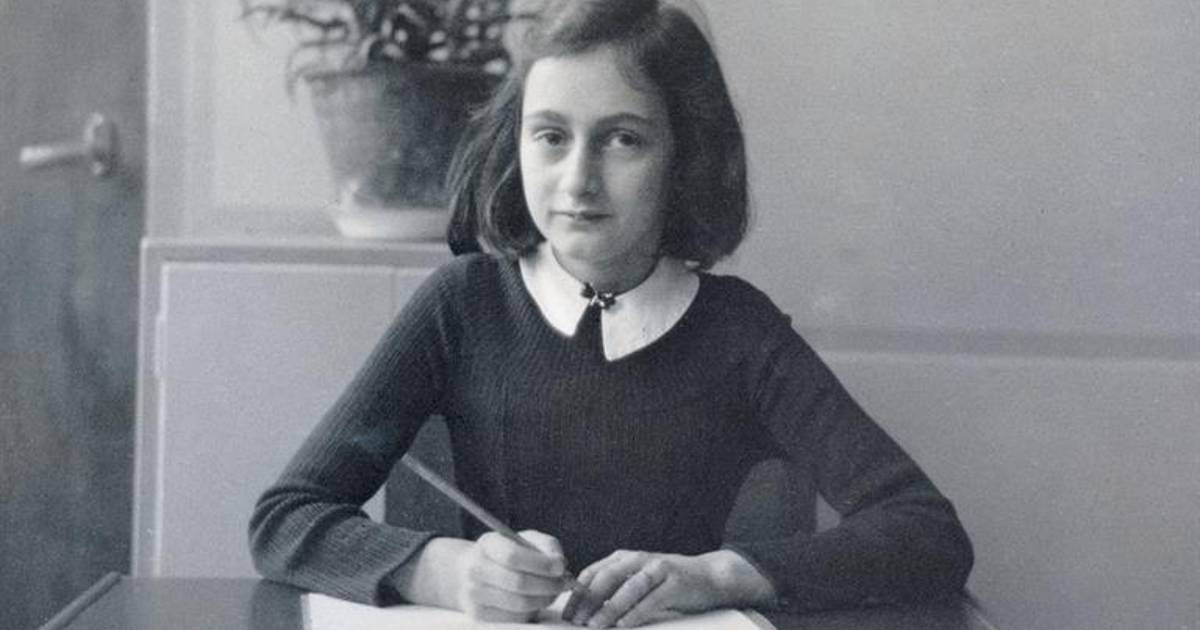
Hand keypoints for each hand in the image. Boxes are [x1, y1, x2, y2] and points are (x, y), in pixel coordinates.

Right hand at [454, 530, 569, 622]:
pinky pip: (515, 617)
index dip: (540, 564)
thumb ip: (547, 546)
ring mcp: (474, 593)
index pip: (513, 556)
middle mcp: (476, 569)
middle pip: (518, 583)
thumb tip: (560, 565)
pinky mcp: (480, 614)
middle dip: (549, 585)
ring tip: (554, 591)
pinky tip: (538, 600)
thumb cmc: (511, 553)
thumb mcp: (528, 540)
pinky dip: (533, 610)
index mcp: (488, 544)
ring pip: (519, 604)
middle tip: (565, 583)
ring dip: (544, 599)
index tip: (561, 567)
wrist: (479, 571)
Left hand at [562, 549, 769, 627]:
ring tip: (595, 625)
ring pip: (629, 587)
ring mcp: (658, 569)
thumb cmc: (667, 583)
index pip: (593, 572)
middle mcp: (639, 559)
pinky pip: (651, 599)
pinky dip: (635, 612)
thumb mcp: (637, 580)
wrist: (709, 577)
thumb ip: (615, 588)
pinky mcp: (675, 582)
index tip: (566, 613)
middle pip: (607, 577)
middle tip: (576, 621)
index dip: (577, 593)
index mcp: (625, 558)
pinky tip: (624, 624)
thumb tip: (584, 609)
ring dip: (609, 607)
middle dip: (588, 600)